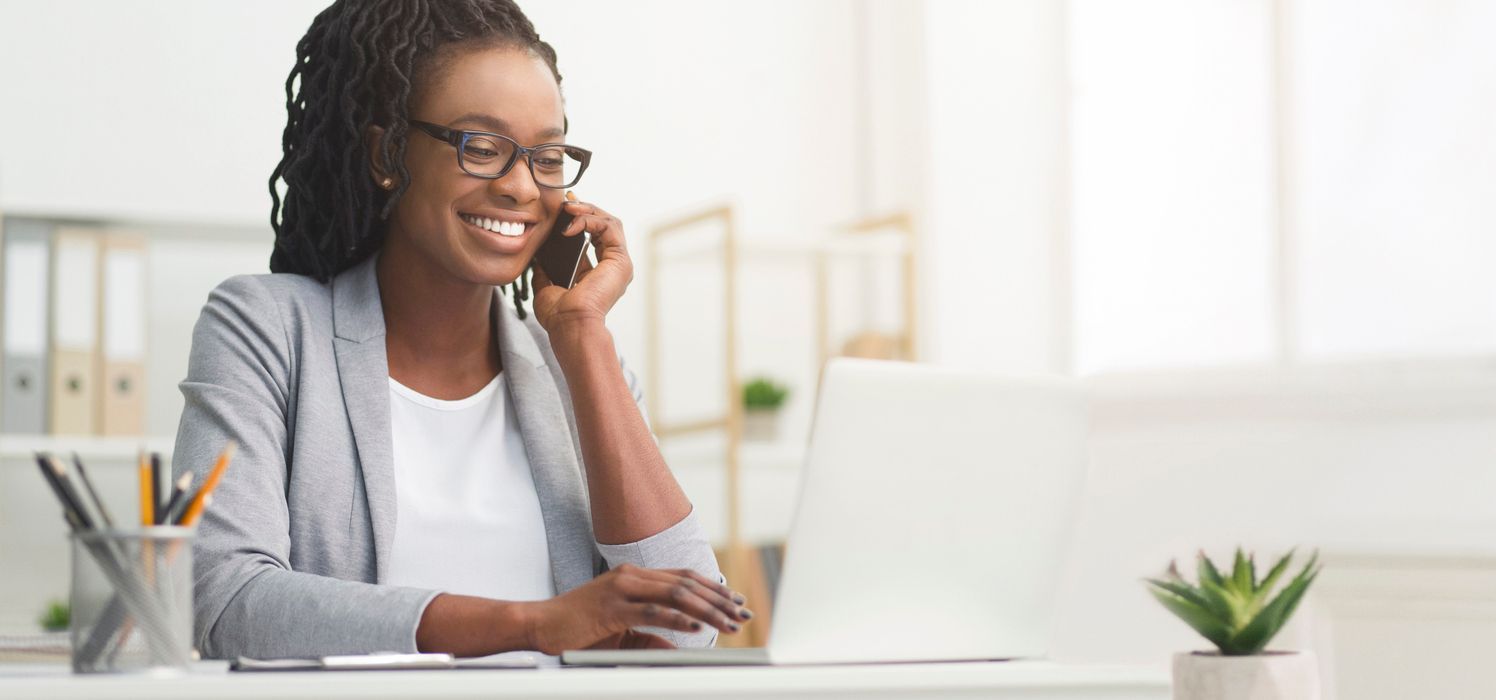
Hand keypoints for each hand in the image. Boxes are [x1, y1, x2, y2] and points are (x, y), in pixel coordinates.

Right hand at [525, 563, 750, 654]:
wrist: (540, 625)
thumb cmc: (578, 628)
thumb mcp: (622, 629)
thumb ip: (650, 632)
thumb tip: (677, 643)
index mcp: (635, 576)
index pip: (683, 577)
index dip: (713, 588)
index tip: (735, 601)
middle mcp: (631, 576)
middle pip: (686, 583)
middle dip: (718, 599)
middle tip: (742, 613)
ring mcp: (621, 588)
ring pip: (675, 594)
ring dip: (706, 609)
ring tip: (728, 622)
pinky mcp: (611, 607)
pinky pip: (650, 612)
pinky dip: (676, 618)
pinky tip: (696, 626)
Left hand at [531, 196, 630, 334]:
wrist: (569, 325)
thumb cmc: (559, 316)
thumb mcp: (546, 287)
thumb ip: (545, 271)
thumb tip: (537, 258)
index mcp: (598, 273)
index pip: (593, 236)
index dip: (579, 219)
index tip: (562, 208)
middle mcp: (612, 267)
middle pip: (604, 226)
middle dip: (585, 209)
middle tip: (566, 201)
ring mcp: (619, 264)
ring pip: (609, 222)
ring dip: (588, 210)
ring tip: (569, 208)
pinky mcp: (620, 261)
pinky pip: (609, 228)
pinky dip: (590, 220)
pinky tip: (571, 224)